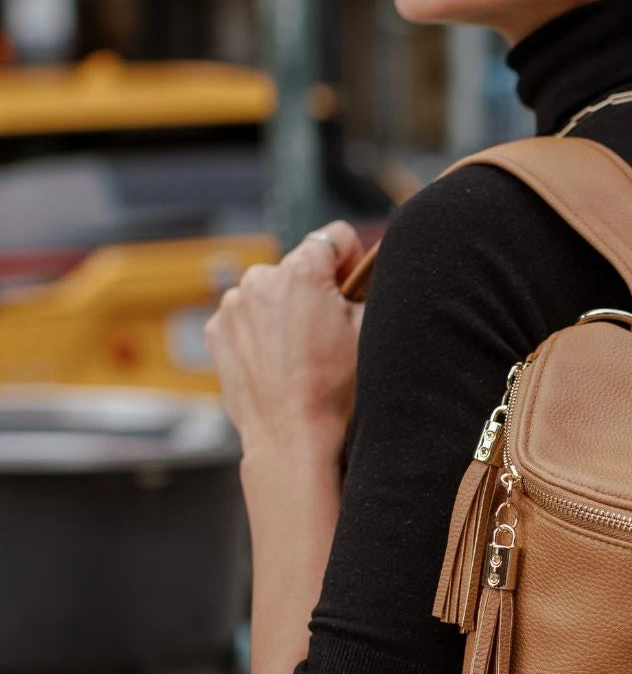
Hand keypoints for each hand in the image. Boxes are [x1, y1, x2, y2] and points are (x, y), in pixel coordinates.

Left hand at [206, 222, 366, 459]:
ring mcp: (232, 306)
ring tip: (302, 353)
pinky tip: (278, 363)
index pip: (337, 236)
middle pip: (300, 266)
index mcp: (301, 270)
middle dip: (316, 290)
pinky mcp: (217, 332)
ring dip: (286, 311)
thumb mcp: (372, 329)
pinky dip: (262, 332)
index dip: (353, 264)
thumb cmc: (337, 388)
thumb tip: (366, 271)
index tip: (353, 295)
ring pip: (272, 292)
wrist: (292, 437)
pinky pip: (248, 317)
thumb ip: (371, 285)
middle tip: (328, 334)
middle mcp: (259, 279)